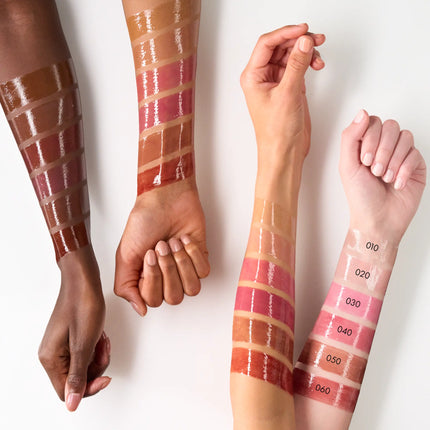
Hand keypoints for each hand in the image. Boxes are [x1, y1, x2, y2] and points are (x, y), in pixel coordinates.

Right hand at [38, 248, 109, 411]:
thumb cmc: (83, 305)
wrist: (85, 280)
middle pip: (77, 378)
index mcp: (51, 358)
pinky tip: (100, 334)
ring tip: (102, 337)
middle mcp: (52, 354)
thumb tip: (71, 403)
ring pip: (84, 365)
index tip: (106, 377)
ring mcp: (61, 345)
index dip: (88, 388)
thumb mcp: (83, 344)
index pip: (67, 391)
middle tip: (103, 347)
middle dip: (96, 366)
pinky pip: (85, 352)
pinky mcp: (70, 338)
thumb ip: (78, 375)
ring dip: (98, 354)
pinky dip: (96, 345)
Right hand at [114, 181, 209, 315]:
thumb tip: (141, 310)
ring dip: (182, 264)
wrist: (165, 199)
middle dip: (167, 270)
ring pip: (192, 289)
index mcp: (147, 280)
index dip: (153, 279)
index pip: (154, 301)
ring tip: (173, 243)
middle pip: (174, 298)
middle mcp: (167, 278)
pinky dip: (193, 253)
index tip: (148, 254)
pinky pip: (203, 272)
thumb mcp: (125, 255)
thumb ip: (126, 286)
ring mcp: (185, 269)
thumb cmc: (144, 222)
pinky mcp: (200, 258)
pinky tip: (184, 239)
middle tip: (161, 246)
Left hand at [240, 24, 324, 164]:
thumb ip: (297, 64)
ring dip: (306, 51)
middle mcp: (263, 77)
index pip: (267, 44)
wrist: (284, 153)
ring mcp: (276, 82)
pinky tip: (316, 64)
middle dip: (298, 40)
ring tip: (318, 53)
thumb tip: (304, 41)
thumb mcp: (288, 94)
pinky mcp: (289, 88)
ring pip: (290, 55)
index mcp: (253, 77)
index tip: (303, 30)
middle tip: (316, 39)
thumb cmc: (276, 133)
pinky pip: (298, 66)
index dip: (285, 33)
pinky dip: (308, 62)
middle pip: (280, 46)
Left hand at [340, 110, 425, 242]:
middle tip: (374, 170)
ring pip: (405, 137)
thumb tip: (362, 112)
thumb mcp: (347, 165)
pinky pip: (416, 154)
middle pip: (391, 126)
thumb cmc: (360, 196)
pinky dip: (404, 170)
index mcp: (366, 144)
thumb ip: (350, 137)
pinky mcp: (416, 166)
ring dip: (393, 160)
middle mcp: (384, 147)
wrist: (378, 220)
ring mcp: (401, 155)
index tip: (364, 160)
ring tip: (384, 178)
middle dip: (382, 150)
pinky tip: (397, 183)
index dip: (370, 138)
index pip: (373, 122)